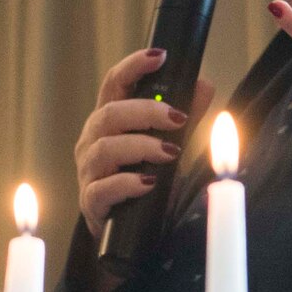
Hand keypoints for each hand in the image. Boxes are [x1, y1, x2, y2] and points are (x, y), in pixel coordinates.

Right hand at [75, 47, 215, 243]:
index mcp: (109, 121)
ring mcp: (89, 171)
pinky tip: (148, 183)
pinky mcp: (91, 202)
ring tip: (170, 153)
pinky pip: (103, 188)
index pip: (114, 84)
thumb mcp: (167, 145)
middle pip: (109, 113)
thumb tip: (203, 84)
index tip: (160, 56)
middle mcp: (93, 141)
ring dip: (141, 146)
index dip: (133, 66)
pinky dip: (127, 183)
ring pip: (105, 148)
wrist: (127, 234)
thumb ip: (184, 117)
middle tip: (178, 118)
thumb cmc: (144, 182)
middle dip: (146, 111)